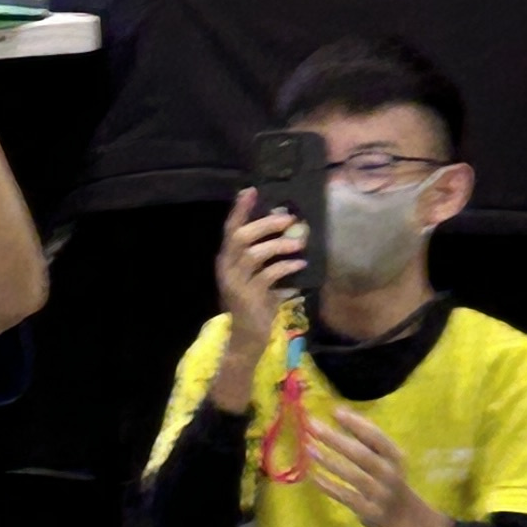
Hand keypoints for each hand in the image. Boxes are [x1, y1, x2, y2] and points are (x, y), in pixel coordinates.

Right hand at [215, 194, 308, 364]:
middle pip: (240, 237)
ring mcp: (235, 283)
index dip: (240, 210)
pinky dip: (286, 268)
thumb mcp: (259, 276)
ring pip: (254, 254)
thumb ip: (267, 256)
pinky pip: (268, 275)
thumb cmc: (256, 303)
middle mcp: (227, 268)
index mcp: (227, 259)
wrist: (248, 337)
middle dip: (264, 225)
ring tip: (299, 244)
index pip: (230, 229)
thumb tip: (290, 230)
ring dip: (278, 246)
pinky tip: (300, 265)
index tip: (251, 190)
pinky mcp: (248, 296)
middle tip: (288, 219)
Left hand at [305, 406, 447, 526]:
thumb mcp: (387, 460)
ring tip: (309, 448)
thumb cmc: (390, 481)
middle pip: (360, 454)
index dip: (355, 423)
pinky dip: (329, 487)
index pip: (375, 436)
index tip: (334, 410)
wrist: (407, 518)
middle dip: (335, 438)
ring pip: (352, 475)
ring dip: (329, 461)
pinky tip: (314, 476)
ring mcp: (380, 494)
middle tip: (312, 426)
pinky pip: (345, 496)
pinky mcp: (369, 511)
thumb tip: (338, 414)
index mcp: (395, 456)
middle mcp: (389, 473)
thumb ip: (368, 441)